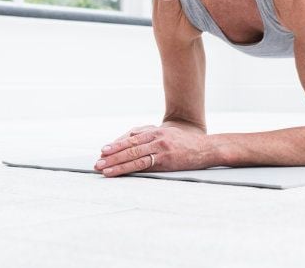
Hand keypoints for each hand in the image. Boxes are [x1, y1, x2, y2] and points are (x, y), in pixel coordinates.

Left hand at [93, 126, 212, 176]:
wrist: (207, 148)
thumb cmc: (187, 144)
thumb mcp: (168, 135)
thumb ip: (151, 136)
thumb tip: (131, 140)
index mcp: (156, 131)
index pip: (131, 137)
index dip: (116, 144)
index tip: (103, 151)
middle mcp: (157, 137)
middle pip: (129, 146)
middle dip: (111, 155)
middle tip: (97, 162)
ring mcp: (161, 148)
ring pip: (133, 155)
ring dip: (115, 163)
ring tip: (103, 169)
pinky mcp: (166, 160)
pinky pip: (143, 164)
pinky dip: (128, 168)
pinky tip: (118, 172)